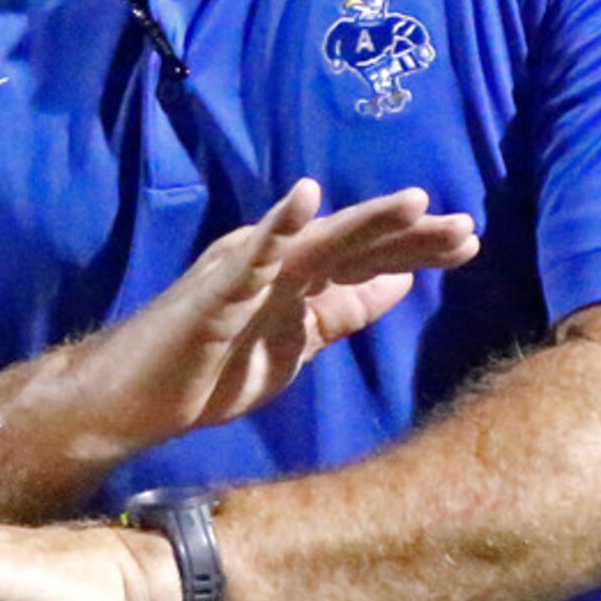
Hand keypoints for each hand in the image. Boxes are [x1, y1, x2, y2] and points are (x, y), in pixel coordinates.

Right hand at [62, 178, 478, 455]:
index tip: (469, 242)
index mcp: (296, 275)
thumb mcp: (293, 346)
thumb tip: (401, 281)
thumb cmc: (207, 370)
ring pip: (315, 239)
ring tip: (413, 202)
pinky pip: (252, 252)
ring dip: (364, 221)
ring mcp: (245, 269)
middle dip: (409, 234)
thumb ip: (340, 313)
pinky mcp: (215, 287)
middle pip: (353, 242)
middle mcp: (274, 260)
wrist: (131, 402)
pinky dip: (280, 223)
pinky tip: (307, 198)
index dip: (416, 248)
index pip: (367, 257)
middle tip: (466, 227)